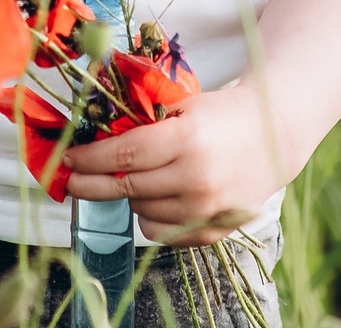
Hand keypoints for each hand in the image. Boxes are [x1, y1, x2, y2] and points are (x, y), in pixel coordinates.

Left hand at [60, 85, 286, 245]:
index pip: (124, 156)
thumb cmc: (221, 115)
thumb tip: (91, 138)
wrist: (273, 137)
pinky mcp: (214, 232)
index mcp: (188, 140)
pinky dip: (151, 216)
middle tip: (71, 179)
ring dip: (128, 195)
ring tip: (134, 177)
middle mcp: (197, 180)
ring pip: (141, 212)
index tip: (67, 159)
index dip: (89, 159)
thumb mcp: (182, 106)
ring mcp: (207, 210)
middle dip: (91, 184)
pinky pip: (161, 232)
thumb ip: (142, 123)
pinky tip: (155, 196)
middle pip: (126, 188)